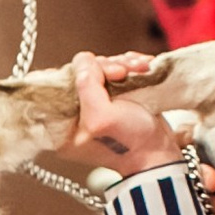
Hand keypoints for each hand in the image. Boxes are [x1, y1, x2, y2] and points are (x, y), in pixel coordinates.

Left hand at [65, 53, 188, 180]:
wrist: (158, 153)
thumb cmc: (129, 145)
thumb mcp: (102, 117)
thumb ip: (86, 86)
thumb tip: (82, 61)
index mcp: (61, 128)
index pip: (56, 85)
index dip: (77, 72)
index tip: (98, 73)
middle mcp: (74, 117)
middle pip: (80, 74)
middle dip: (105, 67)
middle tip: (122, 73)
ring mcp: (94, 106)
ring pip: (99, 70)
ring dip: (121, 64)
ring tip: (138, 70)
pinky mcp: (112, 99)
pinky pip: (113, 73)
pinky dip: (128, 67)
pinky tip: (140, 69)